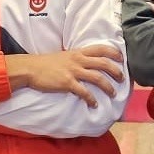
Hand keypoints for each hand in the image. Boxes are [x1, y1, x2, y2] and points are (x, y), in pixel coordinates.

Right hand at [6, 44, 126, 106]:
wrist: (31, 68)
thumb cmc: (46, 63)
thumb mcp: (64, 56)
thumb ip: (77, 58)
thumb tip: (87, 64)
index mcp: (78, 52)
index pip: (101, 49)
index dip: (114, 53)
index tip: (122, 59)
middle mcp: (78, 60)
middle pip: (104, 63)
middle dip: (116, 71)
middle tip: (122, 79)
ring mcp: (73, 71)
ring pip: (98, 78)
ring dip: (108, 87)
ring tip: (113, 94)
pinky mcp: (67, 83)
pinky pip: (84, 92)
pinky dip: (92, 99)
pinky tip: (95, 104)